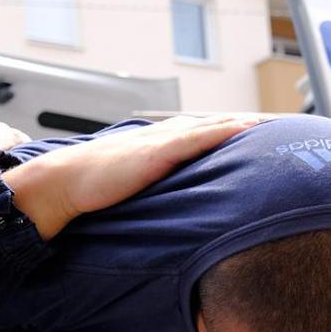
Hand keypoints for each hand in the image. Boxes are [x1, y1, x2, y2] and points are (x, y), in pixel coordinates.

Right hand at [2, 114, 262, 238]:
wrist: (65, 181)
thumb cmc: (90, 188)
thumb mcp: (125, 186)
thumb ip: (146, 189)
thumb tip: (161, 208)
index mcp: (151, 145)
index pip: (191, 133)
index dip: (218, 130)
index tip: (244, 130)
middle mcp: (157, 138)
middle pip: (204, 126)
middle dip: (234, 124)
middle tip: (265, 123)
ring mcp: (157, 143)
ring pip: (205, 127)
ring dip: (235, 124)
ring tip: (263, 123)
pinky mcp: (155, 152)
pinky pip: (194, 138)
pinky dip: (219, 131)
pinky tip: (240, 129)